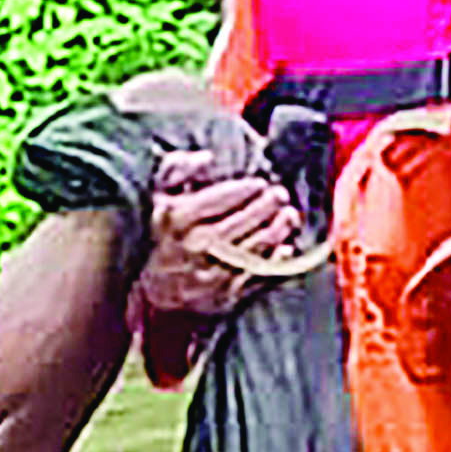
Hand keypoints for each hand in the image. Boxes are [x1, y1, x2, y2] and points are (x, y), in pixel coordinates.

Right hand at [134, 164, 295, 319]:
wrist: (161, 292)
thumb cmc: (169, 235)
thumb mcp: (162, 198)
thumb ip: (177, 169)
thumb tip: (207, 157)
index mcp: (176, 220)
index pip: (214, 201)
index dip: (241, 190)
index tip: (259, 183)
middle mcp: (193, 247)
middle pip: (236, 224)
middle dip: (263, 207)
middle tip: (279, 194)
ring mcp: (209, 273)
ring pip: (249, 249)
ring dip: (275, 231)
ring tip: (289, 215)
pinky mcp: (226, 293)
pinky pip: (255, 275)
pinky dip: (274, 261)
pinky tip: (286, 246)